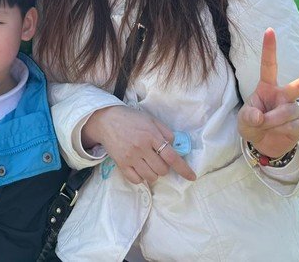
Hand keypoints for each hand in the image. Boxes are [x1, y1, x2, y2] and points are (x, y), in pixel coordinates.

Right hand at [81, 105, 195, 184]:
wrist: (106, 120)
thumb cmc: (131, 119)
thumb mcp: (151, 119)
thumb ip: (165, 132)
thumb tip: (175, 146)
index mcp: (151, 135)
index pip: (171, 156)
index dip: (183, 169)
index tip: (192, 177)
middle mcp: (141, 147)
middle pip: (162, 169)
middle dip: (164, 167)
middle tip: (157, 158)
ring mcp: (130, 157)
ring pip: (151, 177)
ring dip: (154, 173)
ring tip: (149, 163)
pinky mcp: (121, 164)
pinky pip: (136, 180)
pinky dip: (141, 177)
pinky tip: (140, 168)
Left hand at [236, 28, 298, 158]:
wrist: (264, 145)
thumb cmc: (253, 125)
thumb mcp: (244, 121)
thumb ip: (248, 117)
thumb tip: (260, 117)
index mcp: (267, 87)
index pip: (268, 65)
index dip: (269, 48)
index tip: (269, 30)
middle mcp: (284, 95)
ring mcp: (294, 109)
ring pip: (286, 112)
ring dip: (271, 121)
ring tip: (265, 126)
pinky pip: (290, 126)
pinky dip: (279, 131)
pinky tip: (277, 132)